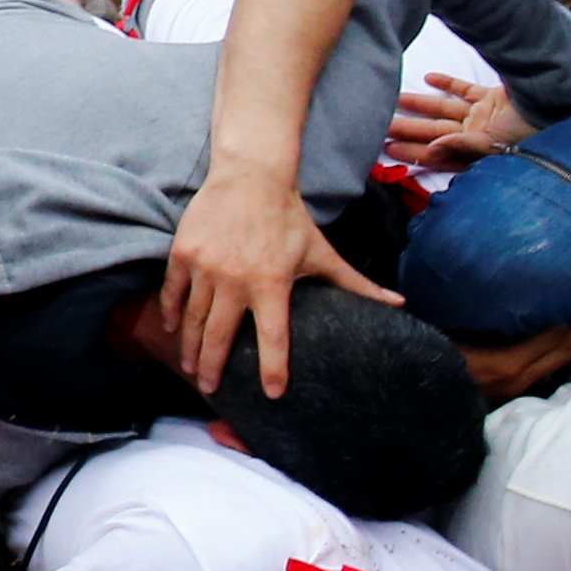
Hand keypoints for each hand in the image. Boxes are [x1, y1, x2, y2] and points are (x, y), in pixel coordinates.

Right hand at [160, 162, 399, 397]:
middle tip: (210, 389)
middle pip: (220, 336)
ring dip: (191, 348)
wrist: (251, 176)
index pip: (273, 336)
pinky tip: (172, 330)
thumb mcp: (322, 253)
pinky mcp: (184, 254)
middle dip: (214, 368)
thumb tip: (399, 304)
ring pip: (194, 319)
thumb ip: (357, 283)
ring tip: (190, 367)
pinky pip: (172, 292)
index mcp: (272, 282)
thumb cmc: (289, 218)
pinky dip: (171, 314)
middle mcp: (235, 279)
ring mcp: (206, 267)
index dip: (273, 368)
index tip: (271, 394)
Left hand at [385, 71, 535, 171]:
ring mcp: (483, 115)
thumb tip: (432, 149)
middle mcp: (475, 135)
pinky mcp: (492, 97)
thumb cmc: (527, 130)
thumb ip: (461, 145)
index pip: (435, 153)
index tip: (385, 148)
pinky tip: (429, 77)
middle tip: (378, 122)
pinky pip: (466, 90)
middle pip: (433, 131)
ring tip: (396, 99)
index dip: (411, 151)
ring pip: (444, 110)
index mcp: (473, 151)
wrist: (557, 104)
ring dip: (421, 104)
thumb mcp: (492, 143)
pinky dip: (448, 83)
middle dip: (407, 128)